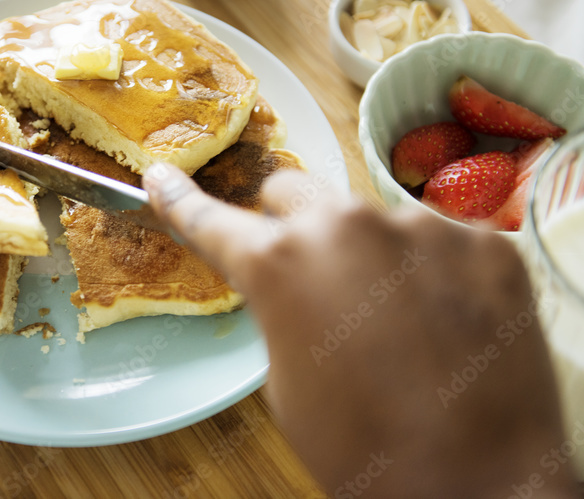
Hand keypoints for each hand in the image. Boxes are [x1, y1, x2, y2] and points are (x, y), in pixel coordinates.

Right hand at [143, 163, 578, 497]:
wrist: (477, 483)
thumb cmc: (361, 447)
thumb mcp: (287, 381)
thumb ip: (281, 310)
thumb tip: (300, 285)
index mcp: (279, 264)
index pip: (212, 219)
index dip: (181, 200)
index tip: (159, 176)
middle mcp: (346, 226)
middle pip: (295, 191)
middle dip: (291, 225)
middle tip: (312, 277)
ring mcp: (424, 228)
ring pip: (374, 218)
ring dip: (371, 253)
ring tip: (399, 321)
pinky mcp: (486, 245)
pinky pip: (443, 242)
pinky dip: (435, 272)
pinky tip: (449, 323)